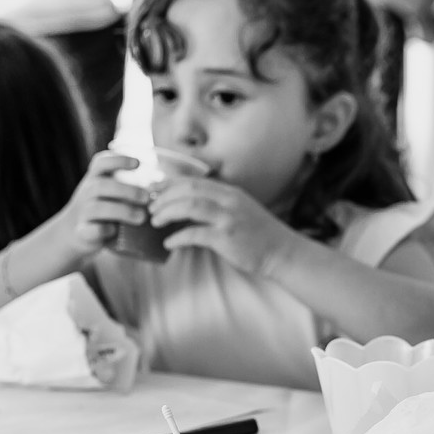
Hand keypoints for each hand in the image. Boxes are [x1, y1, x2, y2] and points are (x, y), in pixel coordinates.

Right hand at [56, 151, 151, 255]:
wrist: (77, 233)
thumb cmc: (105, 209)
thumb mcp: (112, 192)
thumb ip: (131, 186)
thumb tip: (166, 186)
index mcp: (95, 179)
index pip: (101, 163)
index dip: (118, 160)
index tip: (138, 163)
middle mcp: (87, 193)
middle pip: (102, 186)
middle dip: (127, 191)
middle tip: (147, 198)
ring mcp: (82, 213)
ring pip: (97, 208)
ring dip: (122, 211)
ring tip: (142, 217)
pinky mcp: (82, 232)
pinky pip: (90, 230)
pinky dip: (103, 230)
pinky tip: (116, 230)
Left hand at [148, 176, 298, 275]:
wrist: (282, 252)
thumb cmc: (259, 235)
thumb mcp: (240, 210)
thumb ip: (218, 204)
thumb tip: (187, 206)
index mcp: (230, 192)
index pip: (193, 181)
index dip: (169, 184)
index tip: (154, 191)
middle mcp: (229, 201)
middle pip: (188, 190)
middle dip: (164, 197)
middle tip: (150, 208)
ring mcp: (228, 218)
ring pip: (189, 206)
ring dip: (167, 212)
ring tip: (155, 221)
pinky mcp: (227, 238)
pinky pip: (194, 234)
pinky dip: (178, 238)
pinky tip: (169, 243)